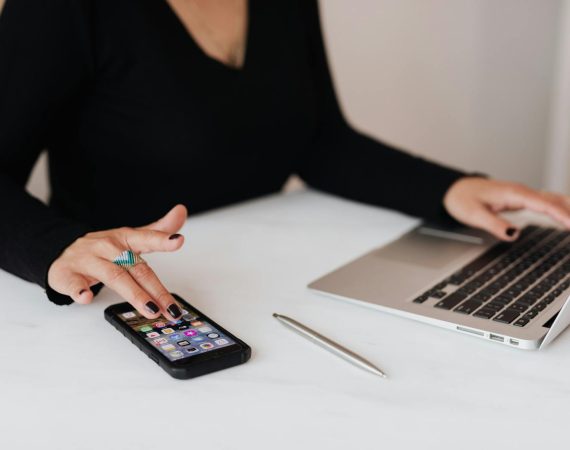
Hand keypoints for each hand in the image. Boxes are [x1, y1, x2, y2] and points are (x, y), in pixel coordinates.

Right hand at [47, 204, 187, 319]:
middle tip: (172, 308)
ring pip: (114, 276)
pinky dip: (79, 290)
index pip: (146, 238)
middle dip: (156, 290)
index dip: (162, 240)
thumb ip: (157, 230)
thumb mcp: (130, 237)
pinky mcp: (67, 275)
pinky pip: (73, 283)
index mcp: (124, 238)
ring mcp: (87, 261)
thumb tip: (181, 211)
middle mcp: (107, 248)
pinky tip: (86, 297)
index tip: (178, 241)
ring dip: (134, 294)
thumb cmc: (102, 249)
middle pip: (136, 268)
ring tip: (150, 309)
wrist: (60, 250)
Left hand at [443, 177, 569, 240]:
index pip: (545, 204)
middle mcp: (521, 192)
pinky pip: (546, 203)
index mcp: (513, 193)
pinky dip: (560, 209)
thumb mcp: (474, 215)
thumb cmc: (462, 199)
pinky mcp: (521, 200)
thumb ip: (495, 224)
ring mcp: (522, 195)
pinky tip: (567, 217)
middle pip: (555, 200)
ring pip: (553, 200)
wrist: (454, 189)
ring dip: (568, 209)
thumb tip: (514, 234)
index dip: (562, 215)